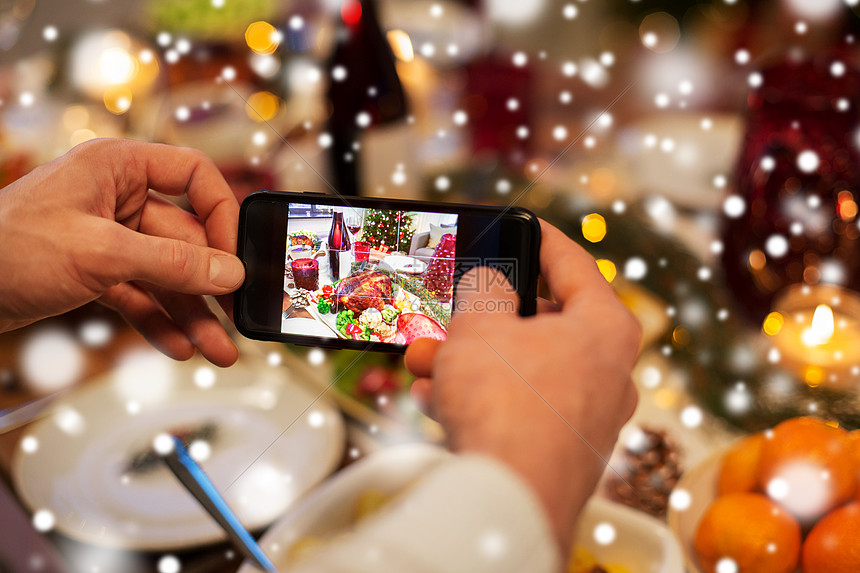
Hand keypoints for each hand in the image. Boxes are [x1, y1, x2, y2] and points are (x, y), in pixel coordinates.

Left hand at [0, 139, 243, 366]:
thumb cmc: (7, 248)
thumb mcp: (102, 254)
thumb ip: (172, 263)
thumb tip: (229, 274)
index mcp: (118, 168)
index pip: (193, 175)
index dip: (220, 213)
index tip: (233, 256)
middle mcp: (116, 198)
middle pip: (184, 238)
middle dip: (208, 285)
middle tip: (233, 320)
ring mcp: (106, 236)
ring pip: (164, 274)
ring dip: (189, 313)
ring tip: (215, 349)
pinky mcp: (93, 271)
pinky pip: (139, 294)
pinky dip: (157, 320)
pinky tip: (178, 346)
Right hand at [405, 220, 640, 551]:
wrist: (509, 501)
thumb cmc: (506, 405)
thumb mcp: (482, 325)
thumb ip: (484, 289)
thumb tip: (490, 282)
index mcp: (605, 328)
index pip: (574, 263)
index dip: (539, 238)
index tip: (519, 225)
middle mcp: (608, 372)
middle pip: (540, 323)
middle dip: (481, 318)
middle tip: (451, 309)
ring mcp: (586, 416)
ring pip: (521, 369)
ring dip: (468, 360)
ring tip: (425, 358)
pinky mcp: (561, 451)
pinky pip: (517, 408)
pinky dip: (478, 398)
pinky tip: (436, 398)